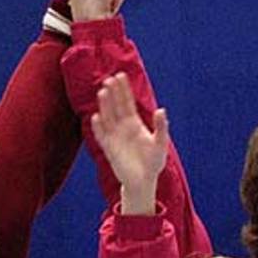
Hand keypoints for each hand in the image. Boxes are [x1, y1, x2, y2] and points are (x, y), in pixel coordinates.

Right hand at [91, 72, 168, 213]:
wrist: (143, 182)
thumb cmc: (153, 162)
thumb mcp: (160, 144)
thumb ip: (161, 127)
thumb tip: (161, 110)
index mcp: (135, 124)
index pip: (127, 103)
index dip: (124, 90)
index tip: (120, 75)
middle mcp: (122, 128)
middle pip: (116, 107)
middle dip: (113, 93)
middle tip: (109, 78)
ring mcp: (114, 137)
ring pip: (108, 118)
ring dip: (105, 106)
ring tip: (102, 92)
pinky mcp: (109, 149)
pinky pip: (102, 136)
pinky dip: (98, 127)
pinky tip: (96, 117)